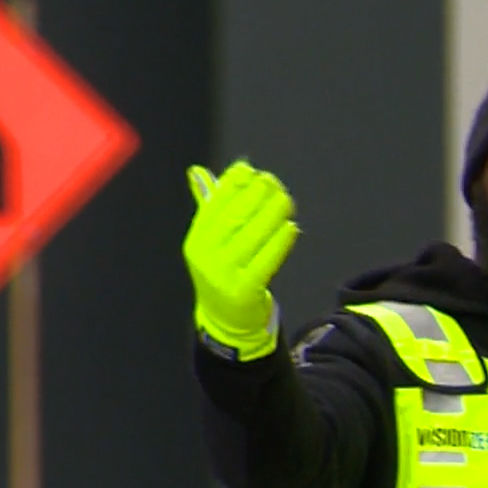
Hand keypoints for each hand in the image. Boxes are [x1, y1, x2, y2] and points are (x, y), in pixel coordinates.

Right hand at [183, 160, 297, 359]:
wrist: (226, 318)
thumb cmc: (224, 270)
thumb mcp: (212, 241)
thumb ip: (211, 206)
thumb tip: (197, 171)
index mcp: (196, 240)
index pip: (213, 205)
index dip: (231, 184)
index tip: (249, 169)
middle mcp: (206, 256)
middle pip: (233, 218)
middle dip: (254, 195)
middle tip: (273, 181)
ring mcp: (224, 274)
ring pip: (251, 236)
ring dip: (271, 214)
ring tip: (285, 199)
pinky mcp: (245, 290)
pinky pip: (266, 260)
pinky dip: (280, 241)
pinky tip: (291, 227)